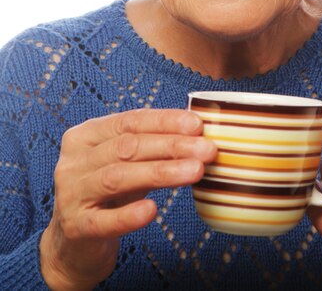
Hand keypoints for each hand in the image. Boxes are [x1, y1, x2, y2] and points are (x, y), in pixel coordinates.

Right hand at [40, 109, 216, 290]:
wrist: (76, 243)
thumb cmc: (110, 193)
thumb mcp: (128, 163)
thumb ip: (154, 146)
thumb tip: (199, 131)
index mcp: (86, 135)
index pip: (130, 121)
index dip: (165, 121)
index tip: (197, 124)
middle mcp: (73, 161)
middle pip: (127, 147)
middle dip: (171, 145)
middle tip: (206, 149)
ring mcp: (71, 194)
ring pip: (119, 177)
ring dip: (161, 172)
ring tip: (195, 171)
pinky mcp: (75, 228)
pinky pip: (104, 221)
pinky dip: (129, 214)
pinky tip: (152, 210)